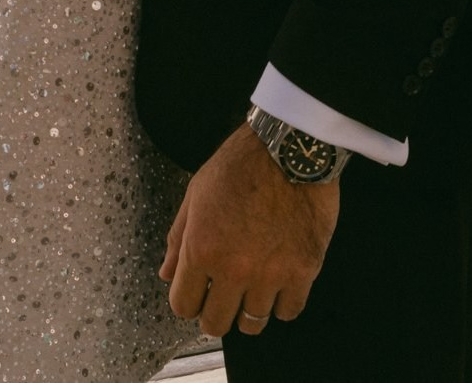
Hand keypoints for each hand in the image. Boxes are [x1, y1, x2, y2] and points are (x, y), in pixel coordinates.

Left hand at [159, 124, 339, 339]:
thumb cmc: (240, 164)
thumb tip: (167, 273)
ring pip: (253, 324)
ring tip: (251, 288)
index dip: (187, 302)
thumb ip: (178, 237)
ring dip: (248, 309)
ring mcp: (270, 275)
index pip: (183, 306)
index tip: (196, 295)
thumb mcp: (196, 192)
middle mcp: (234, 270)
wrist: (289, 148)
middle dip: (214, 314)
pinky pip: (289, 311)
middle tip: (222, 297)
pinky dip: (282, 303)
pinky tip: (278, 283)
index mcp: (202, 249)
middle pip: (216, 323)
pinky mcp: (303, 272)